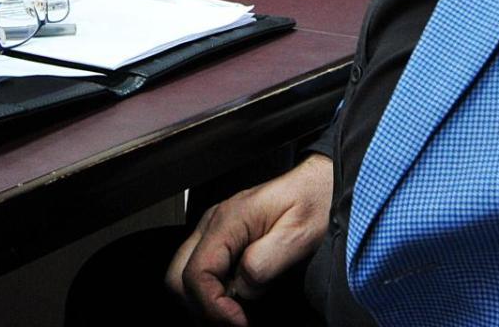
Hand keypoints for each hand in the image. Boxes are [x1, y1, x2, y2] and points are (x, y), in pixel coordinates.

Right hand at [166, 154, 332, 324]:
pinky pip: (202, 270)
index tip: (239, 321)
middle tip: (235, 320)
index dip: (213, 306)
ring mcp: (214, 231)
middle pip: (178, 277)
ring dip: (206, 300)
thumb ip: (266, 262)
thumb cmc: (314, 202)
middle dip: (202, 306)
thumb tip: (242, 288)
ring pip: (185, 276)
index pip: (196, 273)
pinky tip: (238, 298)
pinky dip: (213, 291)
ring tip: (237, 312)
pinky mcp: (222, 239)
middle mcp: (213, 224)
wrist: (321, 184)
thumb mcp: (299, 234)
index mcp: (228, 221)